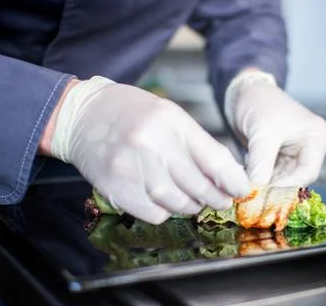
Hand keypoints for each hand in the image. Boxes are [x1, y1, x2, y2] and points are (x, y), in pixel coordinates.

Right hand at [45, 76, 249, 223]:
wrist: (83, 115)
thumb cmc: (131, 113)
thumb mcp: (169, 115)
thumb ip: (196, 143)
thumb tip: (225, 174)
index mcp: (171, 121)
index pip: (214, 159)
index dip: (233, 180)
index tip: (242, 189)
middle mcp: (152, 143)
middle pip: (198, 186)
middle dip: (216, 198)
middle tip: (221, 200)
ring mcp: (131, 167)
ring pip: (176, 203)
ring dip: (191, 206)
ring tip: (194, 201)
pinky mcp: (115, 187)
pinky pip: (152, 212)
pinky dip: (165, 212)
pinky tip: (166, 202)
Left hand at [225, 70, 325, 186]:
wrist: (243, 92)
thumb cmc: (258, 102)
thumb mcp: (262, 135)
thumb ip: (261, 164)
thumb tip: (255, 190)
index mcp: (316, 137)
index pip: (308, 171)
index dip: (287, 186)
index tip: (266, 194)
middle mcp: (309, 146)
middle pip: (296, 178)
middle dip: (275, 188)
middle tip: (255, 198)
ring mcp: (294, 152)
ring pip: (282, 179)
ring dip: (266, 185)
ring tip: (249, 190)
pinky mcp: (278, 156)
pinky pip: (272, 174)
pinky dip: (260, 179)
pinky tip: (248, 182)